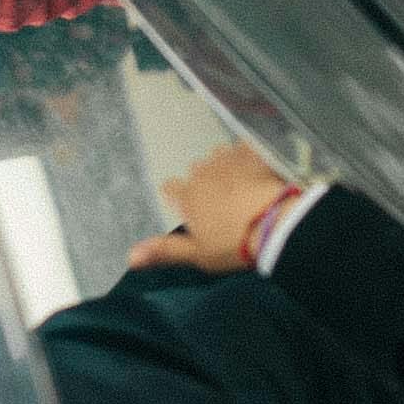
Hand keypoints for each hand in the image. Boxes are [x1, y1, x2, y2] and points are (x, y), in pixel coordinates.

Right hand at [127, 140, 295, 272]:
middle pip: (195, 170)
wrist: (274, 225)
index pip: (170, 187)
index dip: (177, 194)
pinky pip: (244, 147)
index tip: (188, 205)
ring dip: (224, 164)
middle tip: (219, 199)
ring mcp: (229, 161)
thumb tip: (129, 256)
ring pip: (217, 154)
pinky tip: (255, 166)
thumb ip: (164, 250)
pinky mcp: (254, 154)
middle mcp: (203, 174)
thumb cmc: (234, 244)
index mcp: (187, 197)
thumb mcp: (197, 254)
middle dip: (203, 180)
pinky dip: (247, 154)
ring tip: (237, 181)